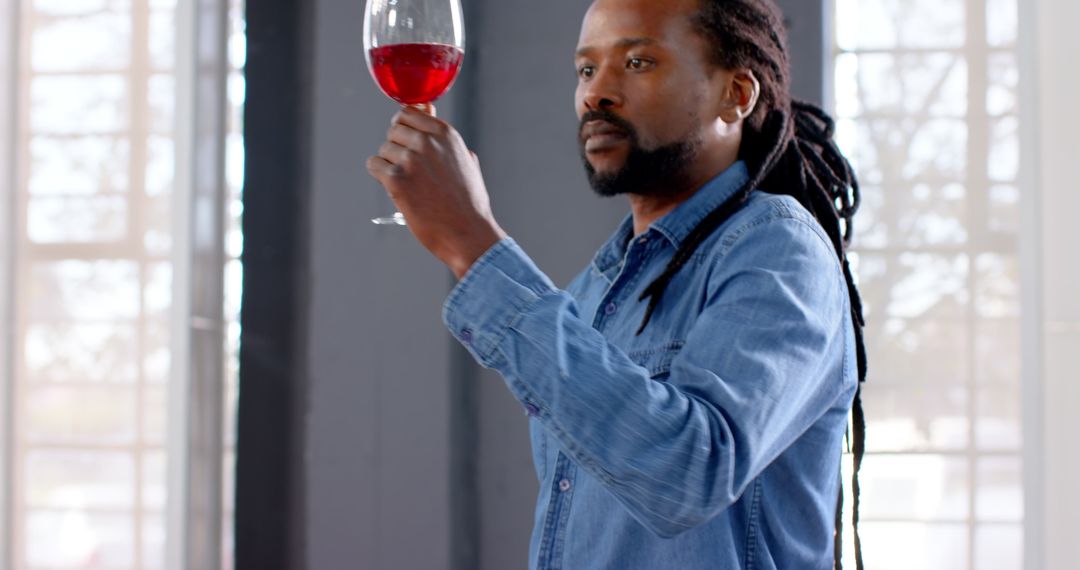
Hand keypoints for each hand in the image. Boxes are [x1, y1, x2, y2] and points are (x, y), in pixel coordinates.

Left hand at [366, 106, 506, 278]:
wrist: (468, 233)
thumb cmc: (468, 202)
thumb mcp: (464, 161)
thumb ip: (444, 138)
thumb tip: (429, 112)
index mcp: (445, 134)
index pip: (408, 112)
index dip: (404, 128)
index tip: (407, 143)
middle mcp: (427, 142)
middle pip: (394, 130)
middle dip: (397, 148)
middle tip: (411, 172)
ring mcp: (411, 159)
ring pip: (384, 150)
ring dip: (390, 166)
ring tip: (411, 185)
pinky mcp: (396, 179)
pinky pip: (374, 165)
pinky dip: (381, 177)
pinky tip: (398, 190)